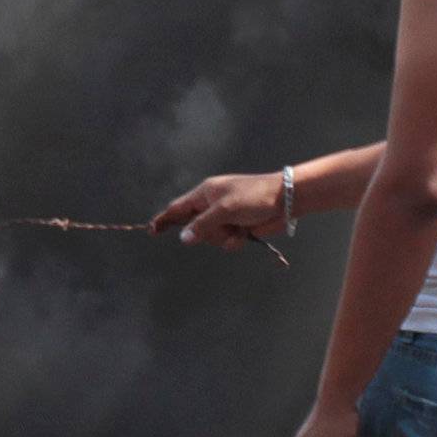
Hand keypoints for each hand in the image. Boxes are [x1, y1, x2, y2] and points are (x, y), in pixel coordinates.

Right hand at [151, 171, 286, 249]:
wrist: (285, 201)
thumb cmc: (253, 197)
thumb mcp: (224, 210)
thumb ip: (201, 225)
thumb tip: (183, 238)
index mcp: (204, 194)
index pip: (177, 209)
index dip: (164, 220)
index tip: (151, 231)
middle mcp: (212, 206)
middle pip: (195, 228)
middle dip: (206, 233)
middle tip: (223, 226)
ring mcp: (225, 218)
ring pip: (211, 237)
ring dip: (223, 237)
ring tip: (239, 228)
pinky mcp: (238, 228)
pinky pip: (226, 242)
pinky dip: (235, 241)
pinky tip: (246, 233)